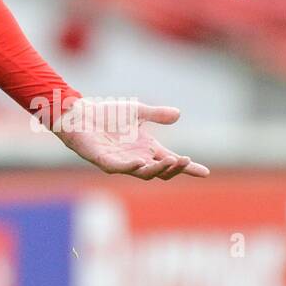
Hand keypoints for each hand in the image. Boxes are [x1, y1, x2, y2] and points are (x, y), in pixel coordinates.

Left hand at [52, 98, 209, 180]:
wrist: (80, 114)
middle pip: (161, 171)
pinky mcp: (104, 161)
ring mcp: (121, 162)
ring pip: (144, 173)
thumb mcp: (136, 111)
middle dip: (175, 168)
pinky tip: (140, 162)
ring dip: (157, 169)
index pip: (170, 160)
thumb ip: (156, 114)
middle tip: (185, 160)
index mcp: (146, 148)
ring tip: (171, 161)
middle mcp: (136, 158)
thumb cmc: (106, 114)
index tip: (205, 172)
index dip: (187, 167)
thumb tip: (178, 113)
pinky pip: (119, 168)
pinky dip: (131, 167)